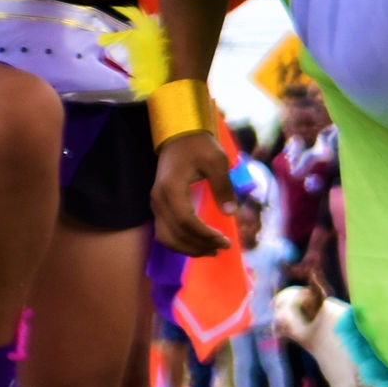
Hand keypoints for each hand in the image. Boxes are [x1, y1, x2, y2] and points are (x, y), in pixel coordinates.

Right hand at [152, 133, 234, 253]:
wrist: (179, 136)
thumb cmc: (199, 146)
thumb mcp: (217, 161)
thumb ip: (223, 187)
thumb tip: (230, 212)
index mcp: (171, 189)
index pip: (185, 221)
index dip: (204, 235)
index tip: (225, 241)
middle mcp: (158, 200)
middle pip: (173, 234)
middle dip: (197, 245)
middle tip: (220, 248)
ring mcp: (156, 204)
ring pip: (165, 236)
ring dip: (187, 247)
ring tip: (211, 250)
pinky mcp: (159, 205)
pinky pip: (165, 230)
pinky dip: (180, 240)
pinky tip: (198, 242)